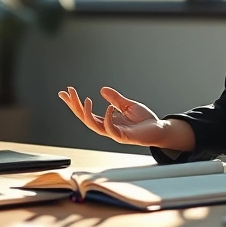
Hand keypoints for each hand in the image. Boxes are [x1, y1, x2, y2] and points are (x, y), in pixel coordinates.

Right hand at [59, 86, 181, 148]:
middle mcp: (107, 127)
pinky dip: (108, 118)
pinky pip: (110, 129)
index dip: (75, 103)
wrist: (159, 130)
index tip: (65, 93)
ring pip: (93, 125)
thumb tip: (102, 90)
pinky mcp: (123, 136)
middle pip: (84, 118)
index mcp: (107, 120)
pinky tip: (109, 107)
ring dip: (86, 113)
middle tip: (67, 93)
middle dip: (74, 106)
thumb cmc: (145, 121)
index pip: (86, 112)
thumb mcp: (127, 105)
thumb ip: (115, 99)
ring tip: (83, 99)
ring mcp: (114, 132)